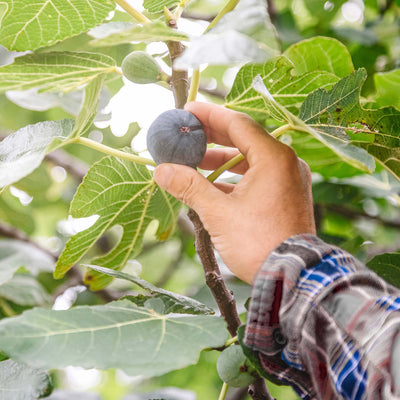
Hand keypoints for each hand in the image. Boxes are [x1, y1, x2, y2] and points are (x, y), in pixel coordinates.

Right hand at [154, 102, 315, 283]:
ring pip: (249, 161)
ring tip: (193, 163)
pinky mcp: (285, 197)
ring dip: (221, 161)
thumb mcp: (218, 213)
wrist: (292, 277)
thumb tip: (161, 171)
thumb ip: (189, 187)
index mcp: (273, 158)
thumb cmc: (258, 243)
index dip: (209, 115)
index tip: (187, 111)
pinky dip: (234, 179)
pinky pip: (256, 178)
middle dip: (212, 137)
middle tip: (186, 135)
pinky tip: (211, 185)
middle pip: (244, 139)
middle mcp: (285, 164)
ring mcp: (288, 181)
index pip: (237, 123)